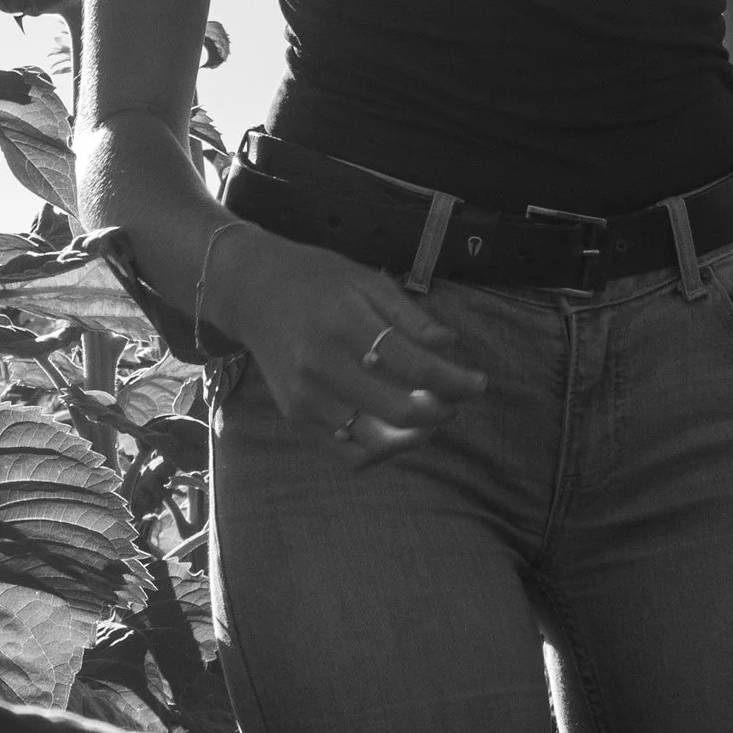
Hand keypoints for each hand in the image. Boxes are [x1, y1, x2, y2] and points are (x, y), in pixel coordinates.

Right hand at [212, 227, 487, 459]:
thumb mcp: (367, 281)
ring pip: (375, 441)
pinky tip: (396, 430)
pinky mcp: (296, 416)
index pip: (415, 366)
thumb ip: (410, 317)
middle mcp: (322, 364)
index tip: (479, 382)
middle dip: (441, 412)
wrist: (252, 292)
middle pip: (399, 410)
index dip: (455, 380)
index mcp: (345, 322)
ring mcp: (305, 396)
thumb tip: (451, 344)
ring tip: (429, 416)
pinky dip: (380, 450)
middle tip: (456, 401)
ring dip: (413, 436)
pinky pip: (346, 452)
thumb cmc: (317, 280)